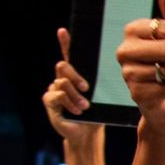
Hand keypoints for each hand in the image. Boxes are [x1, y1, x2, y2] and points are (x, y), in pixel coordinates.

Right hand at [42, 27, 99, 145]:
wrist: (87, 133)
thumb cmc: (96, 114)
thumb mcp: (100, 97)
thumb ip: (100, 84)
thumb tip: (115, 70)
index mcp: (76, 75)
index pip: (69, 55)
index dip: (65, 42)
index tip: (63, 31)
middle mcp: (62, 79)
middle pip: (63, 66)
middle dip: (75, 76)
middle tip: (86, 88)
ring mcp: (54, 89)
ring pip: (62, 82)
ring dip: (75, 95)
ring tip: (84, 107)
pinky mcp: (49, 100)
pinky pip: (57, 95)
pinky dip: (68, 103)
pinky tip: (77, 111)